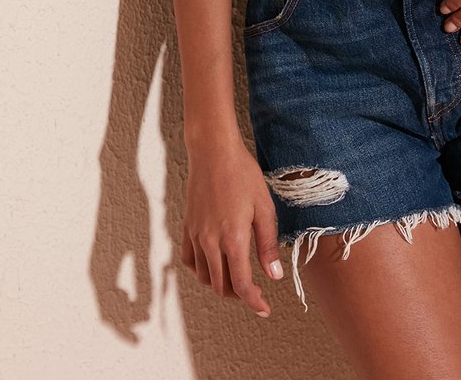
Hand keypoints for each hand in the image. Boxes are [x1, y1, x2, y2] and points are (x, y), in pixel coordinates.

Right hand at [181, 135, 284, 316]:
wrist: (213, 151)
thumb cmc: (242, 174)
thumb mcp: (264, 207)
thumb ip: (267, 244)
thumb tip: (274, 275)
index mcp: (232, 239)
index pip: (241, 285)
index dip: (253, 302)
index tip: (264, 309)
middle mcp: (210, 242)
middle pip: (221, 286)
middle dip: (239, 295)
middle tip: (255, 291)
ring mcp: (195, 236)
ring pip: (204, 277)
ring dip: (221, 284)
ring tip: (237, 278)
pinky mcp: (187, 227)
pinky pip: (189, 260)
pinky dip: (201, 270)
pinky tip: (214, 264)